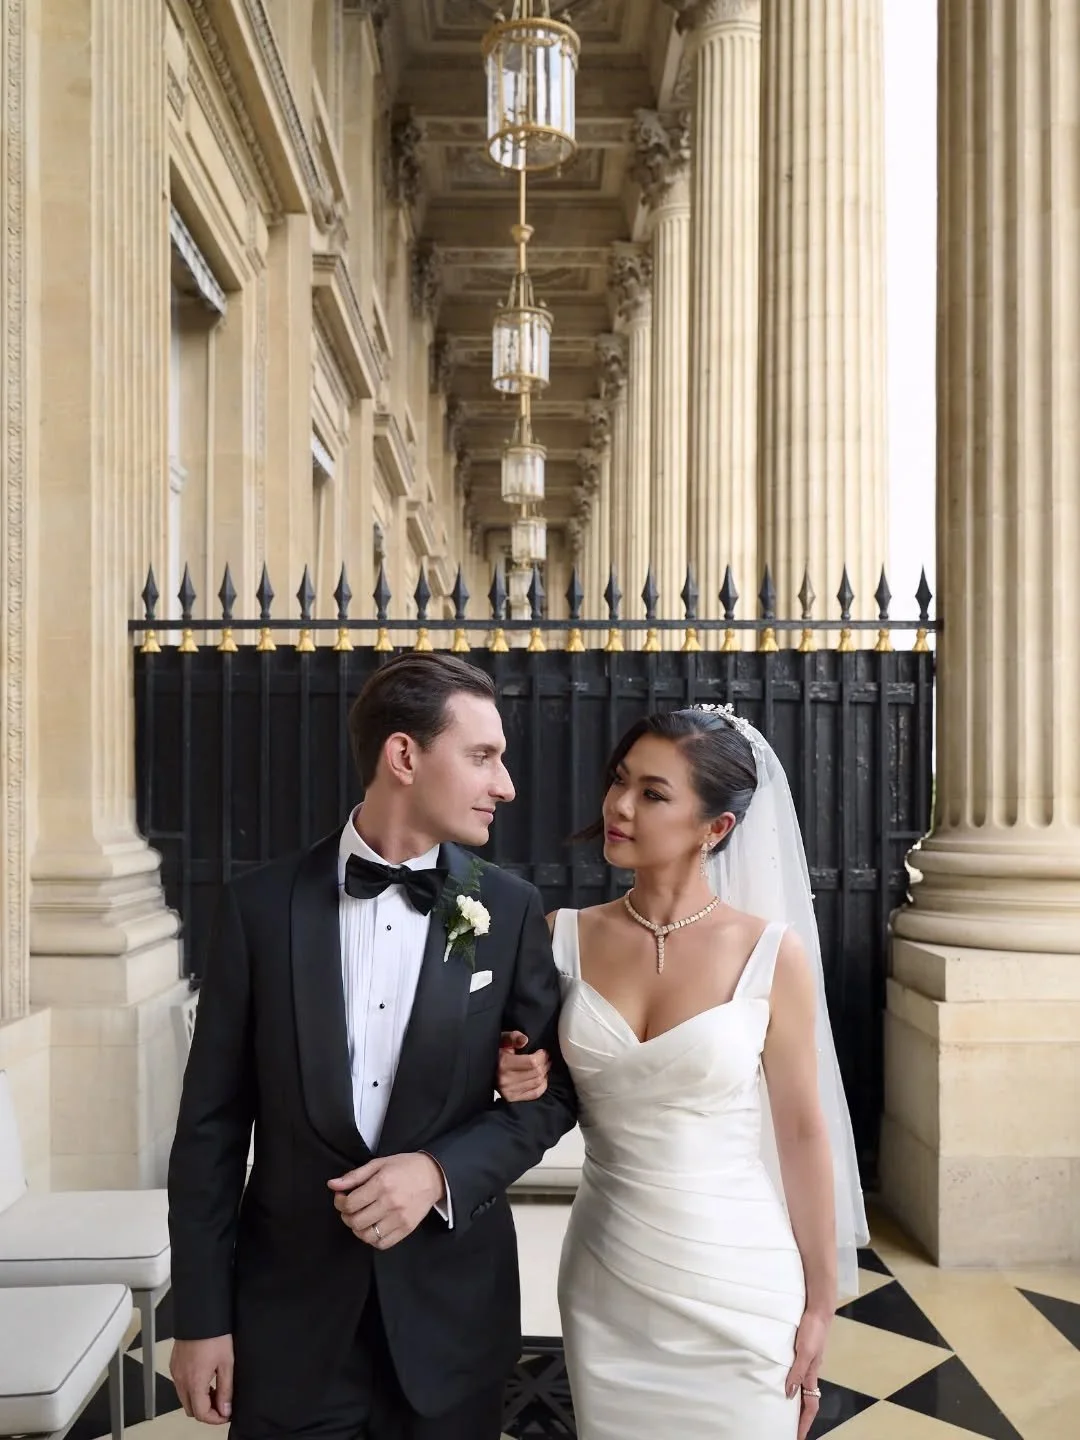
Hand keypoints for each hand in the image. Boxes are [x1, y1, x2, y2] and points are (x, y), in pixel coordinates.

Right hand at [170, 1335, 233, 1424]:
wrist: (200, 1313)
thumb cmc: (214, 1334)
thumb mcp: (226, 1363)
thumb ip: (226, 1389)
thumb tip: (226, 1409)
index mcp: (194, 1382)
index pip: (201, 1414)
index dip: (215, 1419)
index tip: (226, 1414)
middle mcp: (181, 1380)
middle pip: (190, 1410)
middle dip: (206, 1412)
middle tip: (222, 1404)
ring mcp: (175, 1372)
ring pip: (184, 1398)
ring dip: (199, 1400)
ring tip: (216, 1389)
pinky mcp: (174, 1364)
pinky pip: (180, 1385)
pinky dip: (192, 1389)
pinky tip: (205, 1378)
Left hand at [328, 1153, 444, 1248]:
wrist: (433, 1176)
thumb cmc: (405, 1167)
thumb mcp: (379, 1164)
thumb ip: (354, 1176)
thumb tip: (332, 1185)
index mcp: (382, 1184)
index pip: (350, 1203)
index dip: (339, 1202)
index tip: (341, 1198)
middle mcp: (390, 1203)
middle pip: (356, 1221)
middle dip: (346, 1216)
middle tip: (349, 1209)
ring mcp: (399, 1218)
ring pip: (367, 1236)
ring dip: (358, 1229)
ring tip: (360, 1219)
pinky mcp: (406, 1229)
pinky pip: (382, 1244)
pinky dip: (373, 1239)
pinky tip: (373, 1227)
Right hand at [497, 1030, 550, 1101]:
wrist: (485, 1069)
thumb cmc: (497, 1052)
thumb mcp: (503, 1040)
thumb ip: (514, 1037)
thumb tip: (524, 1040)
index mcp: (504, 1064)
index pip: (532, 1062)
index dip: (541, 1056)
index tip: (542, 1051)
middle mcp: (506, 1079)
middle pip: (536, 1072)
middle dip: (544, 1063)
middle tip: (546, 1058)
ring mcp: (509, 1091)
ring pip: (537, 1082)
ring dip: (545, 1073)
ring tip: (545, 1066)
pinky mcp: (512, 1098)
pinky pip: (535, 1094)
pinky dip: (542, 1086)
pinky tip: (543, 1078)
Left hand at [786, 1308, 830, 1439]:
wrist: (817, 1311)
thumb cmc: (813, 1331)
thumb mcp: (804, 1353)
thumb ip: (797, 1372)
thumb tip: (789, 1394)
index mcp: (812, 1375)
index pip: (810, 1406)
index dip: (805, 1422)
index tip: (798, 1436)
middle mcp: (810, 1372)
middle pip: (806, 1400)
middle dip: (799, 1417)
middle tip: (788, 1428)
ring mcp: (806, 1362)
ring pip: (800, 1387)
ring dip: (794, 1401)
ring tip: (782, 1410)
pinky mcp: (800, 1353)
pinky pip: (795, 1373)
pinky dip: (790, 1382)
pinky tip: (780, 1381)